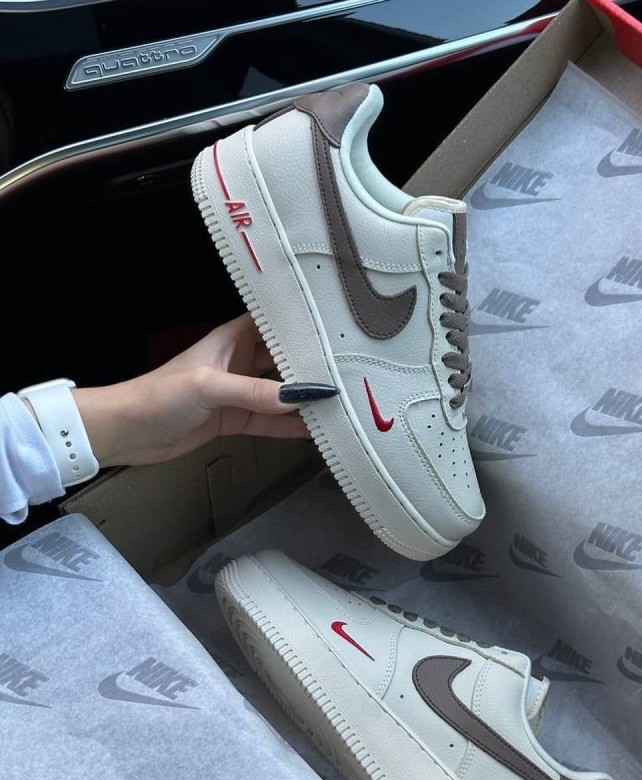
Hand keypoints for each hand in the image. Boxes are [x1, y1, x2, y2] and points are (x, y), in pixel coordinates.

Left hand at [72, 314, 318, 467]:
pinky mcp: (234, 420)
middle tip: (350, 368)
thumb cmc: (158, 395)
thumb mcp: (208, 386)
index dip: (301, 321)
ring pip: (280, 392)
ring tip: (341, 401)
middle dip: (312, 363)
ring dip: (304, 398)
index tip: (336, 324)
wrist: (126, 431)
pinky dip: (290, 426)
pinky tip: (315, 430)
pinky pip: (270, 421)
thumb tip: (300, 396)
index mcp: (231, 339)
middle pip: (284, 358)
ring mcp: (238, 393)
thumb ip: (254, 391)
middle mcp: (239, 361)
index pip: (273, 322)